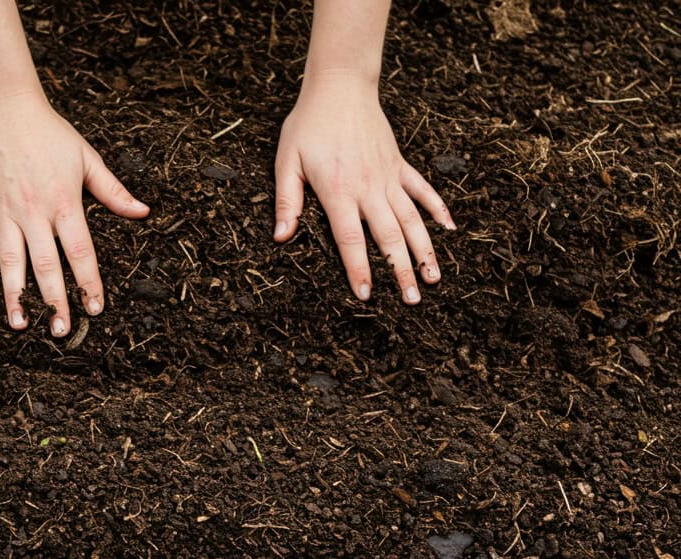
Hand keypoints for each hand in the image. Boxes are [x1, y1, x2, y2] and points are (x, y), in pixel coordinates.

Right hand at [0, 92, 148, 334]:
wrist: (5, 109)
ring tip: (20, 325)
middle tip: (61, 329)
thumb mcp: (87, 159)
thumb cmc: (50, 134)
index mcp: (64, 203)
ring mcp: (5, 213)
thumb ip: (114, 191)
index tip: (95, 308)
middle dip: (54, 300)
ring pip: (10, 263)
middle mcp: (34, 212)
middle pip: (46, 265)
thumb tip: (143, 212)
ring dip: (14, 296)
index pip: (80, 252)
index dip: (89, 283)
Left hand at [274, 71, 454, 304]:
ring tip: (435, 278)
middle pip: (389, 237)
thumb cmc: (308, 125)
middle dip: (401, 270)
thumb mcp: (287, 162)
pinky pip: (423, 190)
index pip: (351, 240)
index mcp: (339, 192)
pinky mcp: (399, 165)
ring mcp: (388, 176)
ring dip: (425, 250)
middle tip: (413, 300)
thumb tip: (280, 237)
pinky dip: (438, 209)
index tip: (367, 295)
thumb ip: (286, 202)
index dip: (359, 269)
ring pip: (412, 219)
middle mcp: (369, 188)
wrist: (340, 85)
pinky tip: (450, 230)